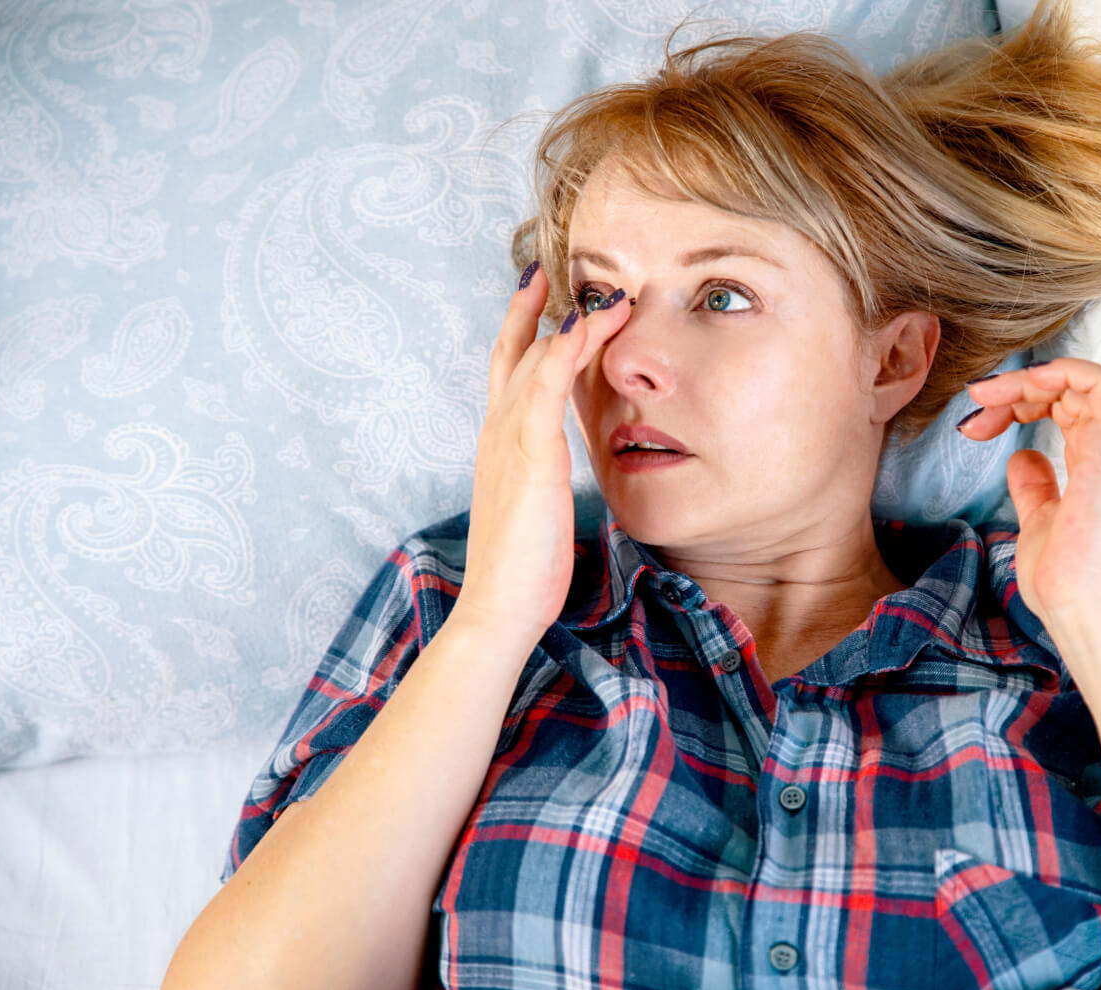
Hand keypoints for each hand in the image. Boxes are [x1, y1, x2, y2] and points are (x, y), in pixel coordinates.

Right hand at [446, 266, 630, 646]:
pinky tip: (585, 327)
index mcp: (498, 446)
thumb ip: (541, 478)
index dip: (522, 332)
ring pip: (534, 361)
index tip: (541, 300)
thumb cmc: (524, 569)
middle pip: (512, 353)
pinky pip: (545, 389)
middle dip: (533, 310)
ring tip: (604, 291)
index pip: (508, 374)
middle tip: (551, 271)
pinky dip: (564, 353)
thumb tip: (553, 468)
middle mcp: (496, 433)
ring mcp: (508, 441)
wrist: (499, 607)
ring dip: (571, 322)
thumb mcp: (535, 510)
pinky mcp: (529, 456)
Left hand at [957, 359, 1100, 632]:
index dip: (1017, 403)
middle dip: (1015, 388)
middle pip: (1067, 389)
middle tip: (973, 405)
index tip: (974, 426)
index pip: (1062, 406)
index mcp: (1096, 462)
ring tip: (986, 395)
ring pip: (1083, 378)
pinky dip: (1064, 371)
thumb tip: (1022, 457)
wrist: (1080, 605)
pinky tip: (1025, 383)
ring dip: (1031, 378)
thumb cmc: (1063, 576)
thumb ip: (1035, 486)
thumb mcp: (1037, 519)